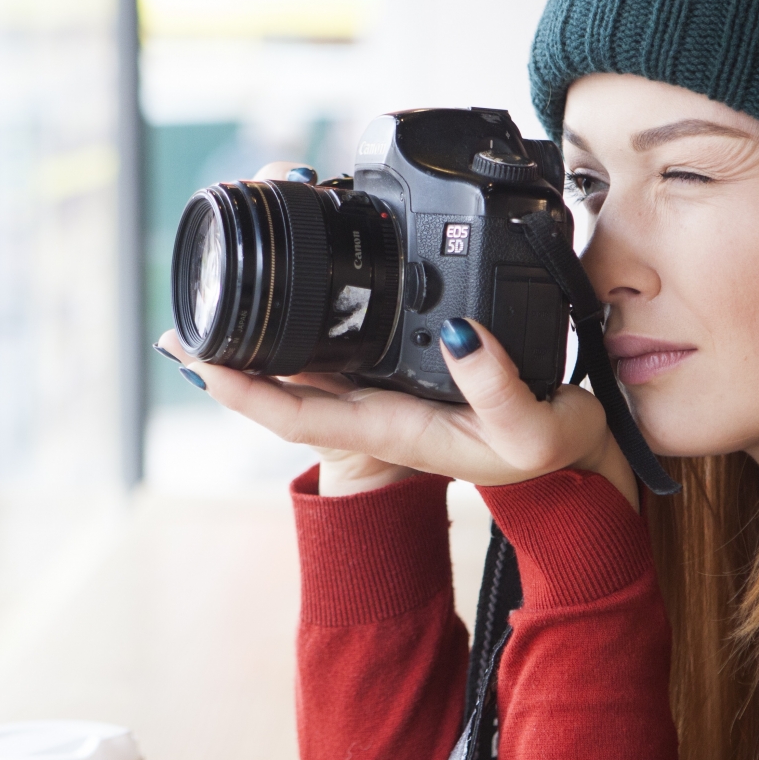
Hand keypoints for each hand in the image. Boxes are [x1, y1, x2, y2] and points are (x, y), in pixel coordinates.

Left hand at [155, 319, 637, 507]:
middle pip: (283, 386)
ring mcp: (386, 392)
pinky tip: (287, 297)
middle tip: (185, 313)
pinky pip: (336, 348)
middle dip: (232, 352)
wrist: (573, 462)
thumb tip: (458, 334)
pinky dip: (303, 323)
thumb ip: (497, 387)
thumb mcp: (532, 426)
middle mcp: (377, 411)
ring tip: (214, 299)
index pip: (296, 416)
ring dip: (259, 336)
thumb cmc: (552, 451)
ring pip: (304, 365)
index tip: (198, 359)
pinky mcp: (404, 369)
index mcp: (391, 427)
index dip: (243, 391)